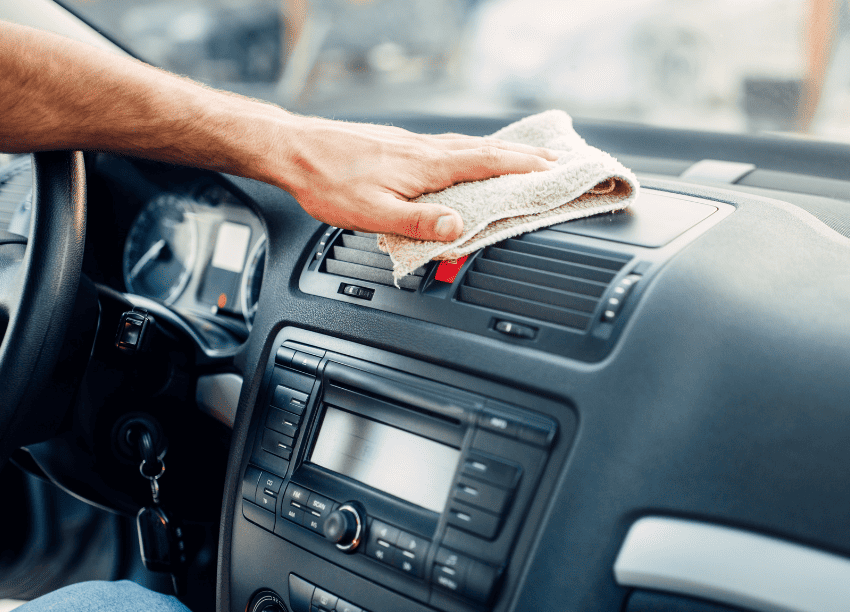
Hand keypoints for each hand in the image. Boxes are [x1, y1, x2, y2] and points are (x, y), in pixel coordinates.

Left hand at [272, 118, 557, 241]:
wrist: (295, 150)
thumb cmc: (328, 181)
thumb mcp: (372, 213)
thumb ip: (418, 222)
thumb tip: (458, 228)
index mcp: (426, 165)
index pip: (486, 163)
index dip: (522, 167)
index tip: (552, 169)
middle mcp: (424, 149)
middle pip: (485, 150)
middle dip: (522, 156)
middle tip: (553, 160)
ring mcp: (412, 144)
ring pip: (467, 146)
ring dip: (500, 151)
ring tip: (521, 157)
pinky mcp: (399, 145)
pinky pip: (449, 146)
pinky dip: (472, 150)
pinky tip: (466, 156)